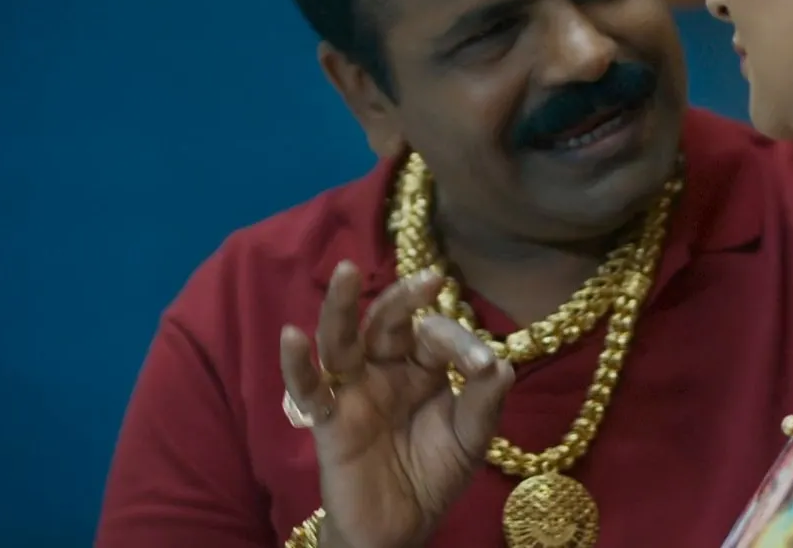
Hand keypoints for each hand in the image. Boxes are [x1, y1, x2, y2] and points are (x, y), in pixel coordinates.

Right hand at [279, 262, 514, 547]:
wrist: (400, 529)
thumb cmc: (433, 476)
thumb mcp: (469, 441)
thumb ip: (483, 404)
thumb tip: (500, 364)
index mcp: (423, 368)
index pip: (436, 336)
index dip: (460, 344)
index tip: (481, 366)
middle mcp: (385, 370)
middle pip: (386, 323)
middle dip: (404, 298)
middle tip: (427, 279)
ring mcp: (353, 391)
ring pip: (341, 340)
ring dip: (340, 306)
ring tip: (345, 271)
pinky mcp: (328, 420)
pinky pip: (308, 388)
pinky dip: (297, 364)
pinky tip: (292, 336)